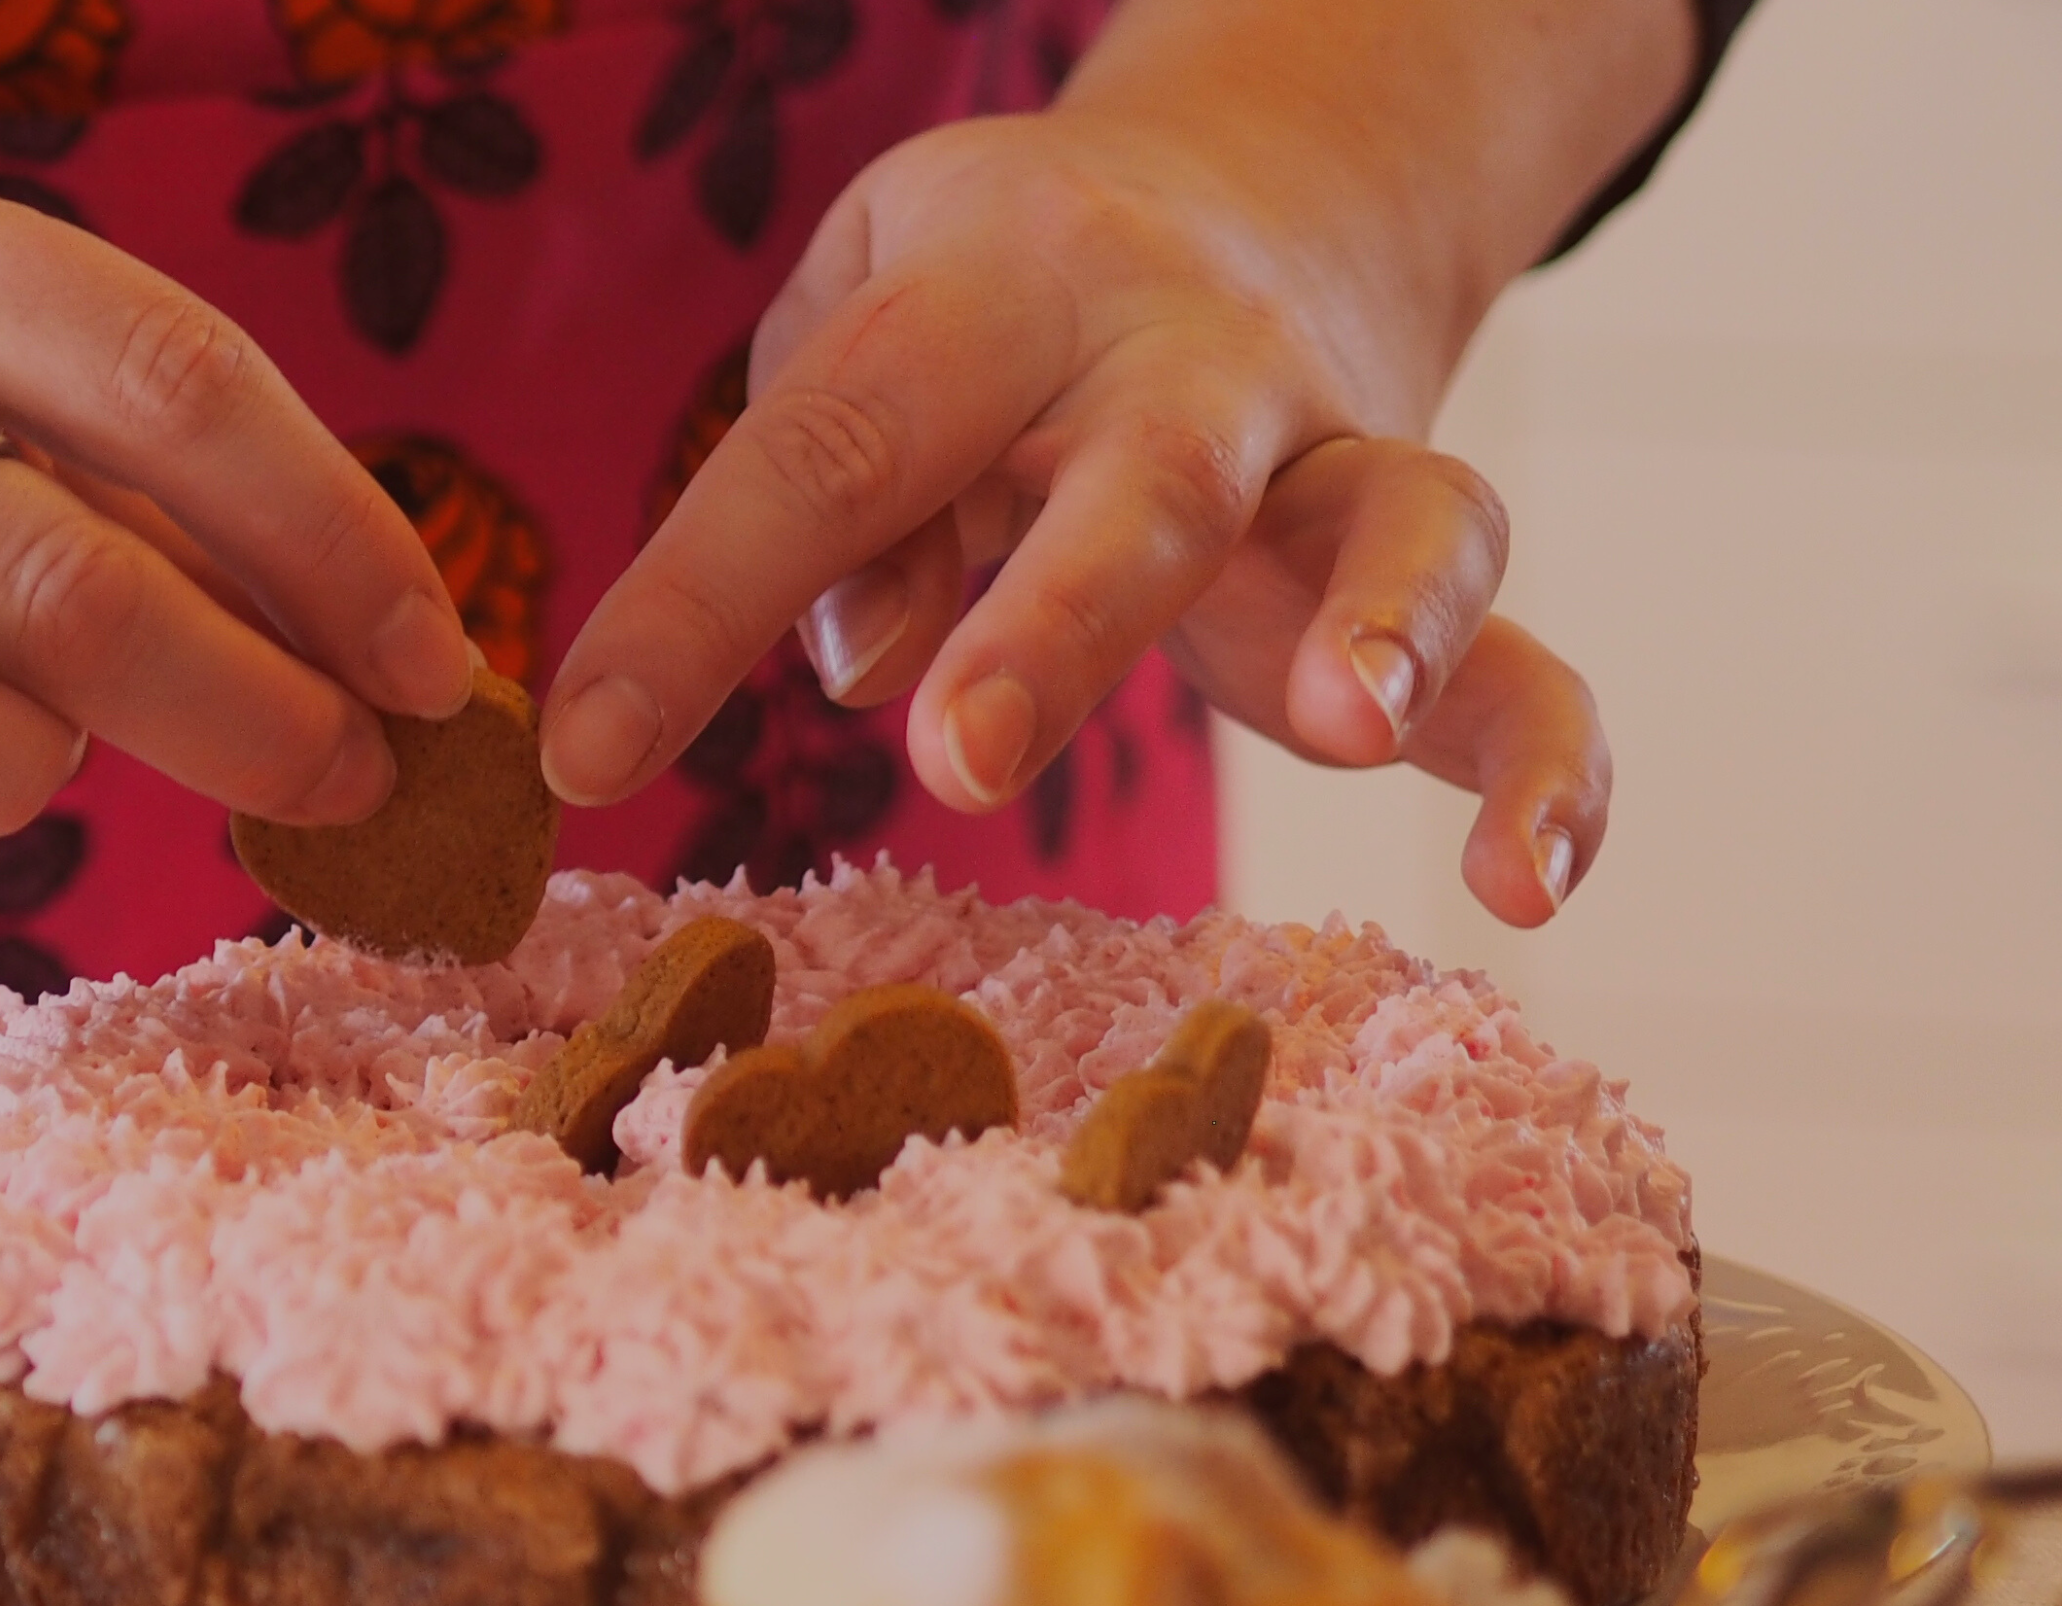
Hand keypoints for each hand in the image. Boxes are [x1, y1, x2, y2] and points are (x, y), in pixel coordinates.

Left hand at [539, 100, 1625, 925]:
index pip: (828, 446)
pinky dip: (1553, 766)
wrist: (1252, 188)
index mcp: (999, 285)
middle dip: (1057, 616)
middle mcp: (1187, 359)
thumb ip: (834, 482)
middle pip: (1139, 474)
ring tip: (1348, 731)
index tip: (584, 749)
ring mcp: (1332, 453)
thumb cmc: (986, 307)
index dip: (696, 600)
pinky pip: (1524, 655)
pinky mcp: (1422, 565)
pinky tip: (1524, 886)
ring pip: (1392, 518)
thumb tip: (861, 662)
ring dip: (1383, 622)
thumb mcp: (865, 324)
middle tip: (962, 753)